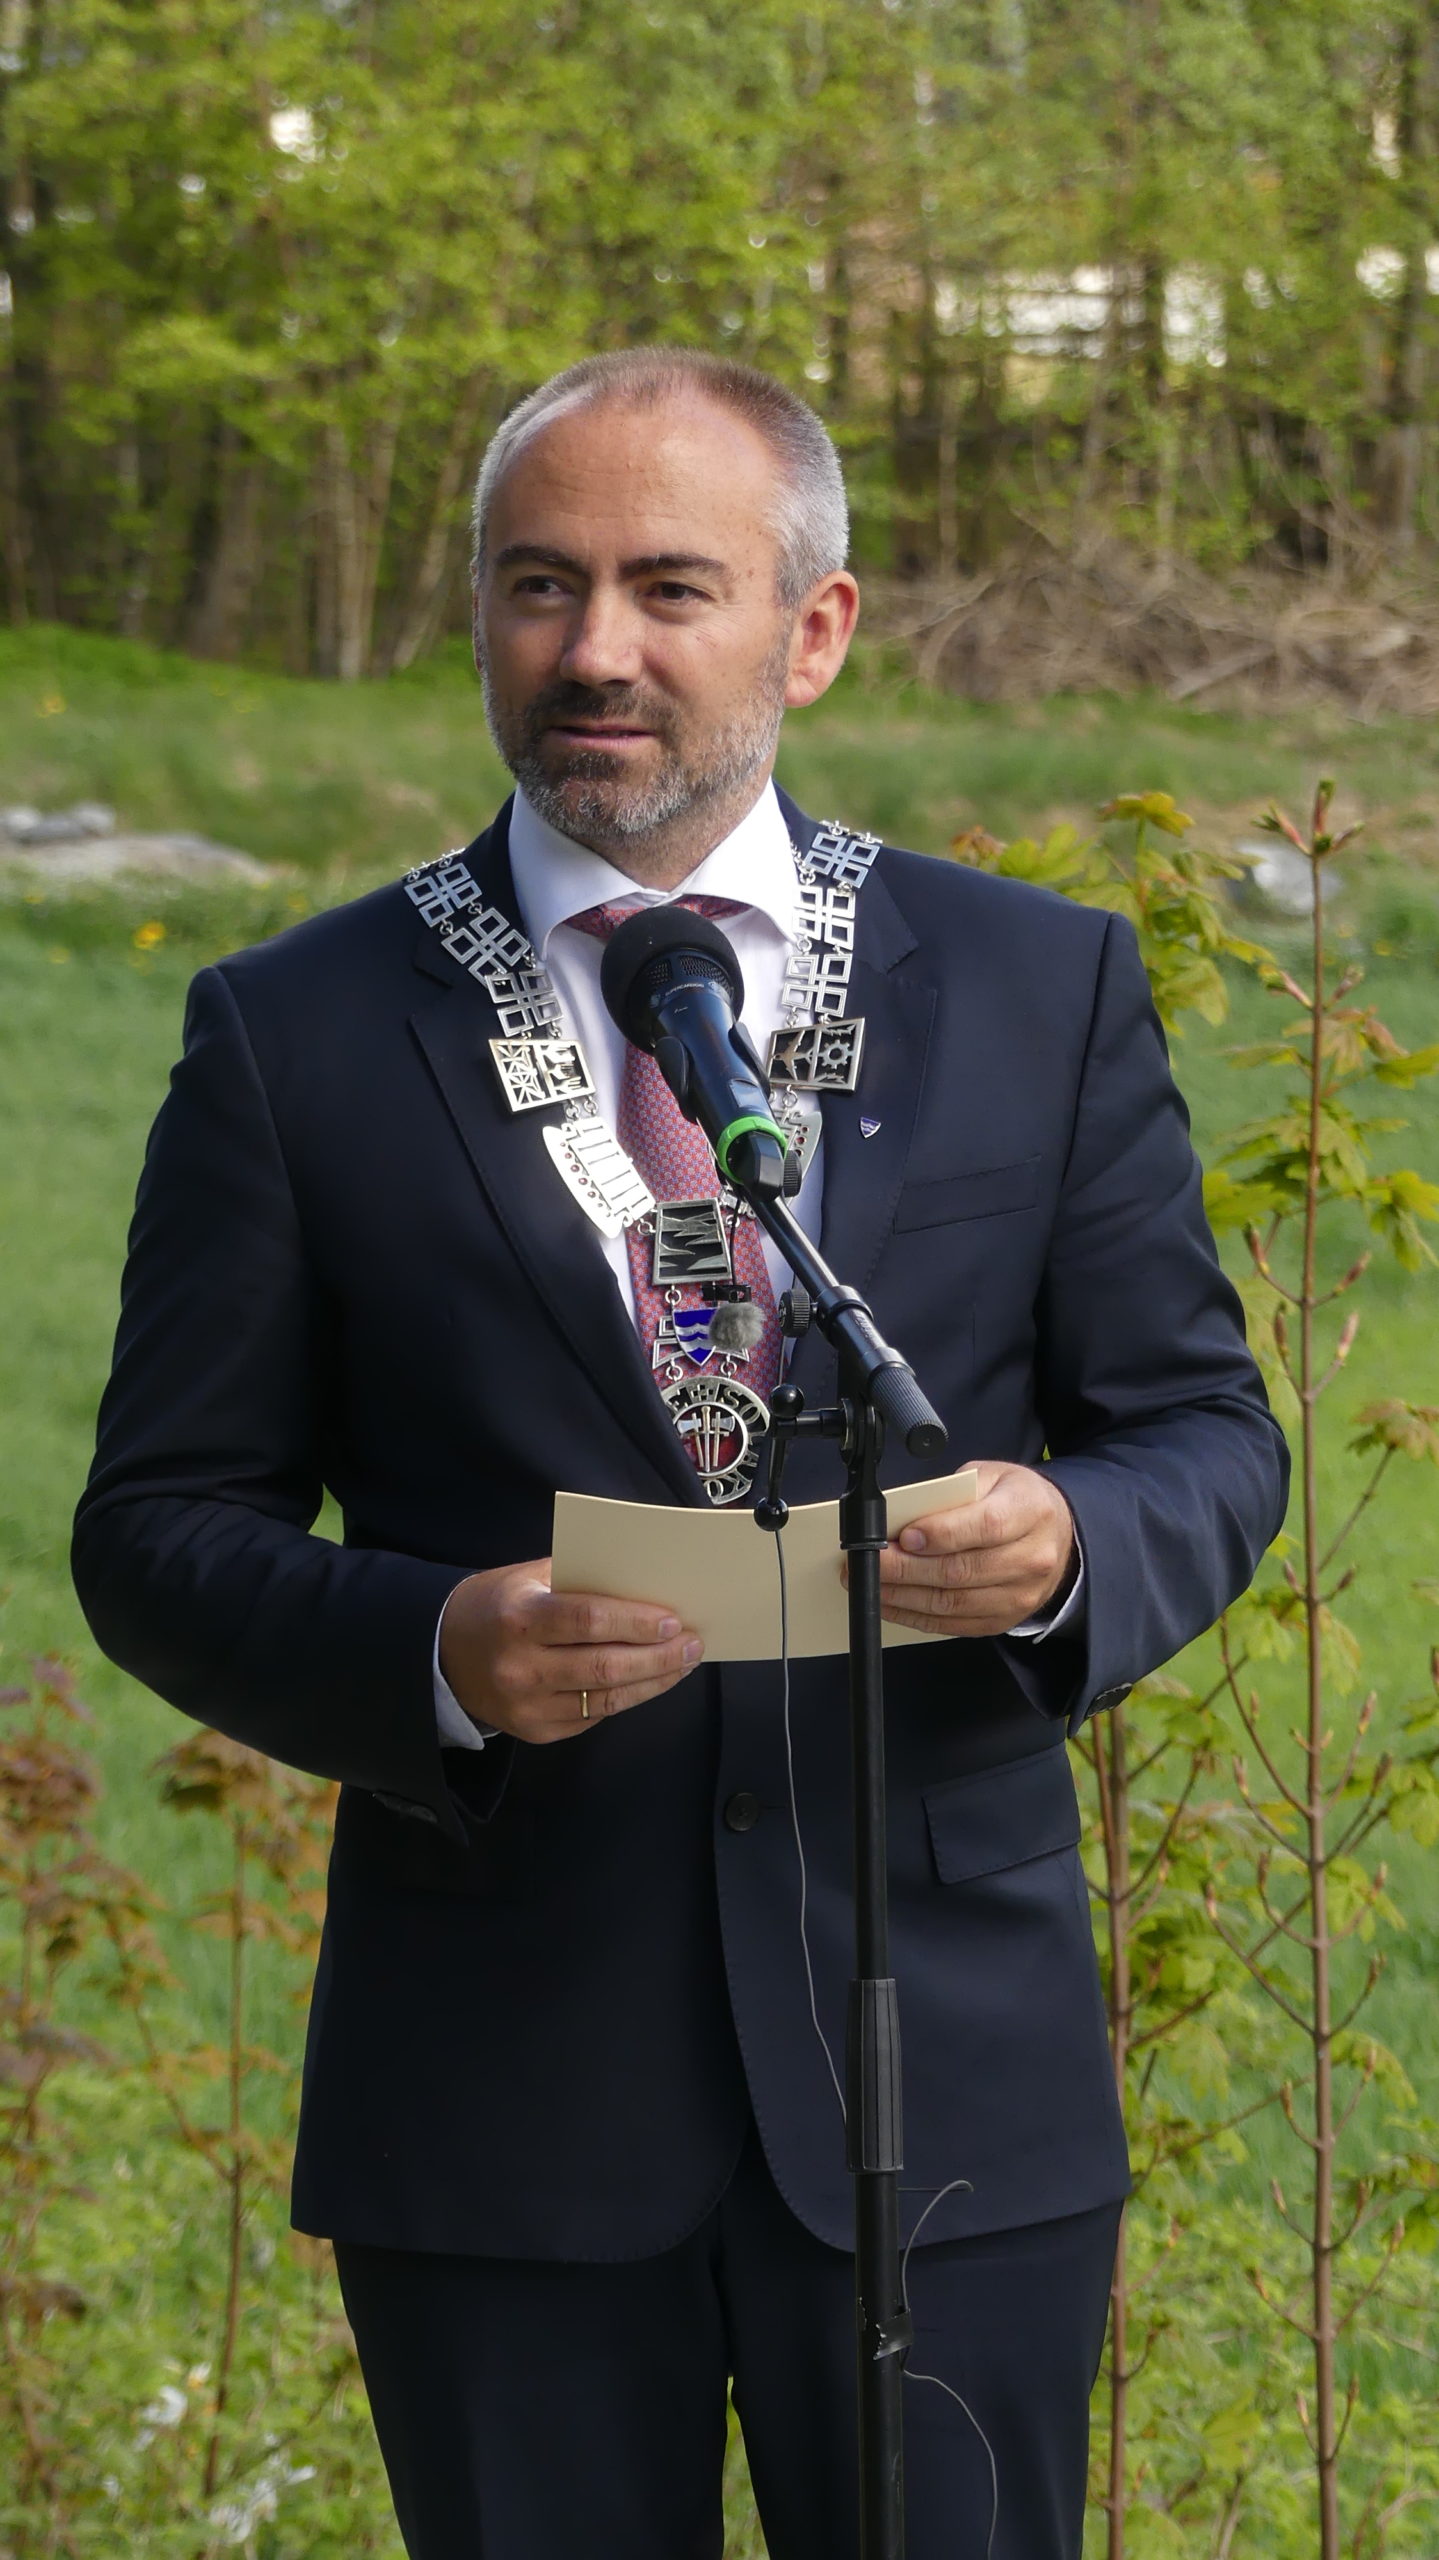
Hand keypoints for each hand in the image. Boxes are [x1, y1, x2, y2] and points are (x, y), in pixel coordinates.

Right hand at [438, 1559, 702, 1742]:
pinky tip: (649, 1681)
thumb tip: (641, 1584)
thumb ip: (578, 1579)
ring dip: (653, 1681)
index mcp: (519, 1619)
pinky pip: (594, 1717)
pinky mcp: (537, 1732)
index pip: (588, 1620)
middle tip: (692, 1644)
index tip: (673, 1619)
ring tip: (682, 1664)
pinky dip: (627, 1697)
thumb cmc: (494, 1605)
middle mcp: (522, 1668)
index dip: (635, 1622)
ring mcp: (529, 1707)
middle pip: (605, 1666)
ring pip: (607, 1699)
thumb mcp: (525, 1578)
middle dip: (658, 1657)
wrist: (440, 1657)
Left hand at [869, 1463, 1076, 1638]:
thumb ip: (953, 1494)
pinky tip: (892, 1604)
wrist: (1056, 1534)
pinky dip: (917, 1617)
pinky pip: (955, 1624)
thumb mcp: (992, 1476)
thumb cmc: (1016, 1501)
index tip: (905, 1537)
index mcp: (1030, 1511)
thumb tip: (906, 1517)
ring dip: (905, 1596)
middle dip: (907, 1568)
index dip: (942, 1535)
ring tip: (872, 1583)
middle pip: (962, 1570)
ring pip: (954, 1602)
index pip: (986, 1527)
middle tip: (871, 1561)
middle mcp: (1032, 1558)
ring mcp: (1021, 1594)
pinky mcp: (1004, 1619)